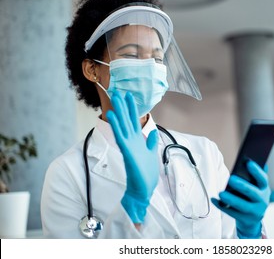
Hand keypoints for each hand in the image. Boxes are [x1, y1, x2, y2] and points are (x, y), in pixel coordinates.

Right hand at [106, 91, 158, 222]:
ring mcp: (128, 145)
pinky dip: (116, 125)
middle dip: (123, 106)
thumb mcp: (151, 153)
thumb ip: (151, 141)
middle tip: (118, 91)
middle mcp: (131, 140)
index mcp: (137, 140)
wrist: (142, 188)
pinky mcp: (127, 151)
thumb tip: (154, 131)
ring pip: (122, 124)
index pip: (133, 121)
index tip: (130, 96)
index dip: (132, 108)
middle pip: (127, 119)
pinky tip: (112, 115)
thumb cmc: (145, 173)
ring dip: (118, 111)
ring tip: (115, 98)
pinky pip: (120, 135)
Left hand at [211, 160, 269, 238]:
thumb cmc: (252, 194)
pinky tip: (214, 200)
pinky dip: (222, 206)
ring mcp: (254, 212)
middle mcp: (262, 201)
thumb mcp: (256, 186)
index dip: (256, 171)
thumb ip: (254, 174)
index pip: (263, 179)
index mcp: (264, 189)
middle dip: (242, 186)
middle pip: (252, 193)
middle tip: (231, 179)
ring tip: (221, 193)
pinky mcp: (245, 220)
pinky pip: (232, 213)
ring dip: (231, 199)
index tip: (248, 162)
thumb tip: (249, 158)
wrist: (253, 217)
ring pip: (242, 206)